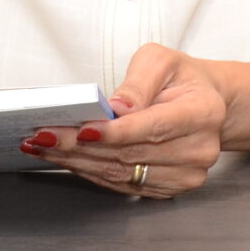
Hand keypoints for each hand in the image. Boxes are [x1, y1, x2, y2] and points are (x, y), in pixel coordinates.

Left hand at [29, 43, 225, 198]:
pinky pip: (121, 184)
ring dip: (77, 161)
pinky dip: (89, 171)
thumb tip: (116, 108)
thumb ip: (139, 82)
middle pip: (131, 153)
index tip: (82, 130)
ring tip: (43, 146)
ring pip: (121, 173)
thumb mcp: (162, 61)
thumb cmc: (181, 79)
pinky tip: (65, 158)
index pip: (154, 127)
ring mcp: (186, 175)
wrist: (206, 104)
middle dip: (80, 146)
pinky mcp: (168, 188)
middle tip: (43, 135)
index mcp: (203, 112)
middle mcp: (199, 150)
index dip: (116, 132)